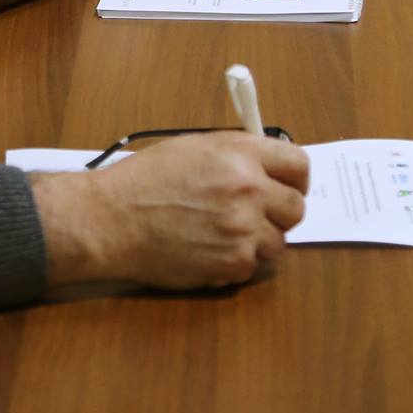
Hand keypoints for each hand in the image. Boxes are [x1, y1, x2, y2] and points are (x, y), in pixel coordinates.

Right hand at [35, 131, 308, 289]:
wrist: (113, 218)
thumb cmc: (145, 178)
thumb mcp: (194, 147)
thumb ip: (235, 153)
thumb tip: (266, 164)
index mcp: (240, 153)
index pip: (299, 164)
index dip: (295, 178)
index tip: (286, 185)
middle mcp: (249, 189)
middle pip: (296, 208)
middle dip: (280, 212)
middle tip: (257, 214)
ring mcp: (244, 230)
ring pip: (278, 242)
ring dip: (259, 240)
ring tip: (225, 233)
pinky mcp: (234, 265)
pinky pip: (254, 266)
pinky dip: (237, 261)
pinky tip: (210, 249)